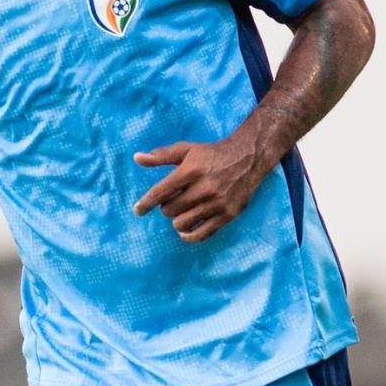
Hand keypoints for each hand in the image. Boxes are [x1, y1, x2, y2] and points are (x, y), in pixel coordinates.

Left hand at [132, 138, 272, 242]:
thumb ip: (161, 155)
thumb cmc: (211, 154)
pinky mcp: (228, 215)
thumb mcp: (186, 149)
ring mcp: (217, 203)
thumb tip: (137, 158)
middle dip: (166, 206)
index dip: (146, 203)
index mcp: (191, 170)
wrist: (248, 159)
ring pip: (182, 223)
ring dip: (177, 219)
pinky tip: (185, 231)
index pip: (161, 192)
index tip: (137, 210)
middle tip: (173, 199)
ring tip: (182, 211)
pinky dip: (189, 236)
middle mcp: (204, 188)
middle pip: (170, 209)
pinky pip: (201, 234)